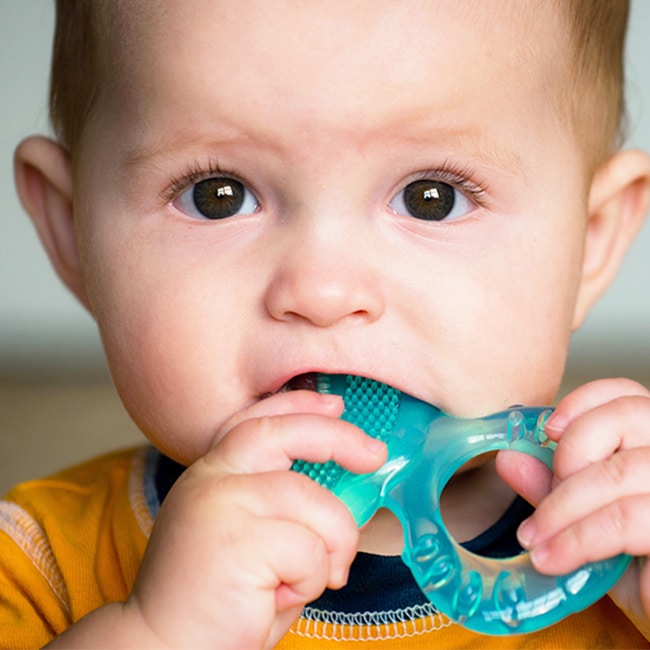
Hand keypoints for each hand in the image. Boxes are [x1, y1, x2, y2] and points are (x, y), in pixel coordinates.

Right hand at [123, 390, 386, 648]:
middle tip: (374, 455)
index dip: (298, 405)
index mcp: (212, 475)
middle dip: (337, 437)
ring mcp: (220, 504)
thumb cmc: (219, 603)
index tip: (334, 405)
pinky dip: (311, 579)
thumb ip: (284, 509)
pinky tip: (278, 599)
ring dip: (330, 545)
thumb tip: (346, 487)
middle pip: (283, 432)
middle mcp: (211, 479)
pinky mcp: (236, 540)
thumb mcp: (251, 539)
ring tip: (306, 580)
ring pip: (313, 501)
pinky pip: (309, 548)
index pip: (256, 421)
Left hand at [498, 378, 649, 636]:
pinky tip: (552, 556)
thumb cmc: (634, 565)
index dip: (584, 401)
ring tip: (536, 538)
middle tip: (544, 501)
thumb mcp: (587, 518)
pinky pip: (624, 519)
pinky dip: (578, 538)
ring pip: (617, 471)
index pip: (627, 394)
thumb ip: (552, 486)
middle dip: (569, 456)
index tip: (549, 429)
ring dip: (562, 507)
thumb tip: (509, 457)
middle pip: (624, 418)